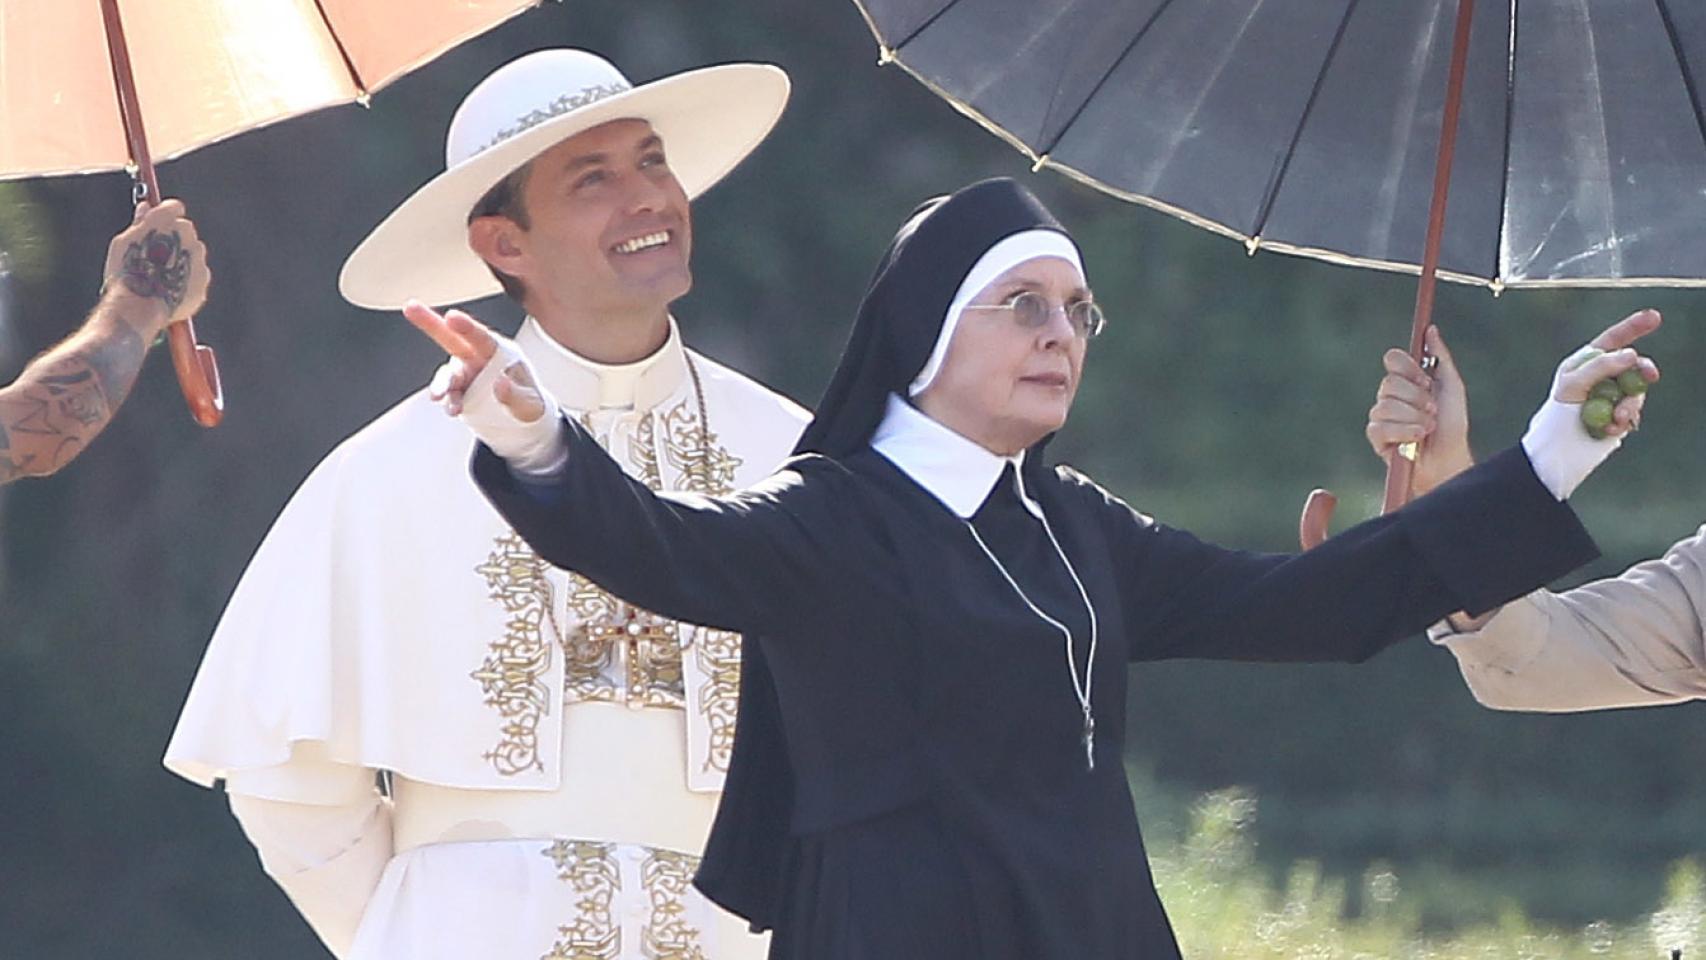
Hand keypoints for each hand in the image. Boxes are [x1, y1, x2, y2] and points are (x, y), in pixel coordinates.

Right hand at [102, 199, 209, 331]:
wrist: (140, 306)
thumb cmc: (127, 272)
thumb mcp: (124, 242)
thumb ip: (140, 223)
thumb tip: (145, 207)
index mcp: (167, 221)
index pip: (174, 207)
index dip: (166, 216)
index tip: (159, 225)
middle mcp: (188, 235)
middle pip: (185, 231)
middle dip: (174, 240)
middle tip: (155, 256)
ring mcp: (199, 258)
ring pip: (193, 254)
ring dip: (182, 260)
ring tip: (160, 277)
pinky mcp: (204, 279)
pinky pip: (197, 276)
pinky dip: (187, 280)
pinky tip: (170, 289)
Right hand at [401, 300, 545, 421]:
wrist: (519, 419)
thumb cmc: (527, 401)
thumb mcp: (529, 403)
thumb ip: (515, 395)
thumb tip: (501, 384)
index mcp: (499, 352)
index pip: (482, 337)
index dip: (466, 326)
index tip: (452, 316)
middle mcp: (477, 357)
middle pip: (452, 338)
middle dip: (430, 322)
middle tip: (411, 307)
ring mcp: (465, 372)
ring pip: (447, 372)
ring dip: (442, 383)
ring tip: (439, 395)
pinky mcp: (457, 389)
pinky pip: (447, 392)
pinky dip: (447, 399)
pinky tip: (451, 407)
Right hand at [1366, 325, 1473, 497]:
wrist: (1449, 459)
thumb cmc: (1452, 425)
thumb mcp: (1452, 386)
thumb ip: (1440, 357)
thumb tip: (1430, 330)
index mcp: (1406, 380)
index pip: (1392, 359)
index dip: (1408, 367)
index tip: (1426, 380)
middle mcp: (1390, 395)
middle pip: (1389, 382)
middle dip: (1416, 397)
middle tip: (1432, 409)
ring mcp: (1381, 416)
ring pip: (1385, 404)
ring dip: (1414, 417)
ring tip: (1428, 428)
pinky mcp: (1376, 437)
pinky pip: (1380, 426)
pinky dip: (1404, 431)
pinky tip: (1417, 438)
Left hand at [1549, 308, 1660, 436]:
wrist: (1559, 448)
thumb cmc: (1558, 412)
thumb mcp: (1574, 384)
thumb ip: (1601, 366)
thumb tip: (1632, 354)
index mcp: (1587, 362)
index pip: (1613, 339)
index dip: (1633, 327)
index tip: (1654, 316)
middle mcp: (1602, 376)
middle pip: (1633, 365)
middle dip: (1643, 370)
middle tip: (1651, 375)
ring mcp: (1612, 394)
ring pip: (1636, 390)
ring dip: (1630, 404)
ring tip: (1617, 418)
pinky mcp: (1618, 413)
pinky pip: (1633, 411)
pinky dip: (1625, 419)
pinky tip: (1610, 428)